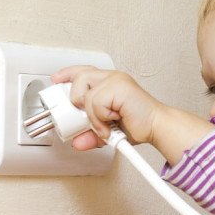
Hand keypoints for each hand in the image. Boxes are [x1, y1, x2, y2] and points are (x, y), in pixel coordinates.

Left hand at [51, 65, 212, 165]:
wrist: (157, 128)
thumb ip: (91, 134)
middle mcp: (111, 77)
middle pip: (78, 78)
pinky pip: (95, 103)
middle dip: (75, 101)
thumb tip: (77, 142)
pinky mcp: (119, 87)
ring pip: (85, 94)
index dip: (67, 75)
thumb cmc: (139, 125)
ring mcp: (116, 80)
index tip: (56, 81)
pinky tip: (112, 124)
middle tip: (85, 118)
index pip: (82, 71)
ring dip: (92, 116)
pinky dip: (100, 119)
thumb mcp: (108, 131)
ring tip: (105, 125)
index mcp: (109, 82)